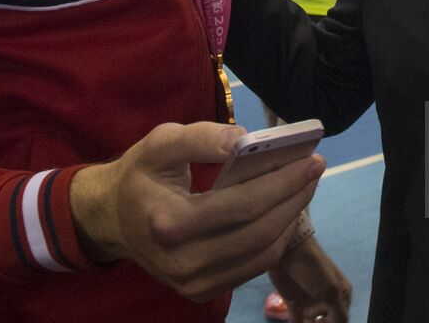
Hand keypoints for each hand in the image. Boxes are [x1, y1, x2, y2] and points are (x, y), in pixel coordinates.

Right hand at [70, 122, 322, 302]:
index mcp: (168, 222)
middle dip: (295, 198)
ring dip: (291, 217)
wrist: (111, 219)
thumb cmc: (142, 174)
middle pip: (258, 233)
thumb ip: (201, 137)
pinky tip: (286, 208)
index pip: (242, 206)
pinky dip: (276, 237)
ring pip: (261, 254)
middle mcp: (181, 261)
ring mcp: (192, 283)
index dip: (282, 183)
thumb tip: (243, 138)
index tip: (312, 158)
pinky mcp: (201, 291)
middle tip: (317, 167)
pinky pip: (252, 266)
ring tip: (306, 184)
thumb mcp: (161, 141)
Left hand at [269, 234, 351, 322]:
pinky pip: (298, 322)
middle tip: (309, 316)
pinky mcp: (295, 304)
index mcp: (342, 294)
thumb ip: (339, 314)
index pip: (342, 319)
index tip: (320, 318)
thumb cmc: (314, 268)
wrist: (288, 251)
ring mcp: (311, 302)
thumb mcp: (331, 291)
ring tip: (304, 316)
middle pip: (329, 322)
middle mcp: (328, 300)